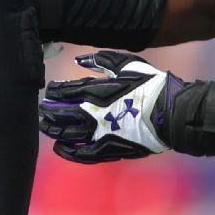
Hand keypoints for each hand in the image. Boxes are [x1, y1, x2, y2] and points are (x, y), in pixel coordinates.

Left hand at [38, 51, 180, 162]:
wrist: (173, 113)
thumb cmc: (152, 85)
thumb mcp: (126, 64)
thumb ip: (101, 61)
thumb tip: (80, 60)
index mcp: (97, 91)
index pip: (65, 91)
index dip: (54, 91)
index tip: (49, 91)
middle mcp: (95, 113)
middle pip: (62, 113)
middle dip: (49, 111)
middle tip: (41, 110)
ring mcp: (102, 133)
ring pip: (69, 134)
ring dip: (54, 130)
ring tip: (45, 127)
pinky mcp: (111, 149)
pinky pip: (84, 153)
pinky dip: (70, 152)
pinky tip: (60, 149)